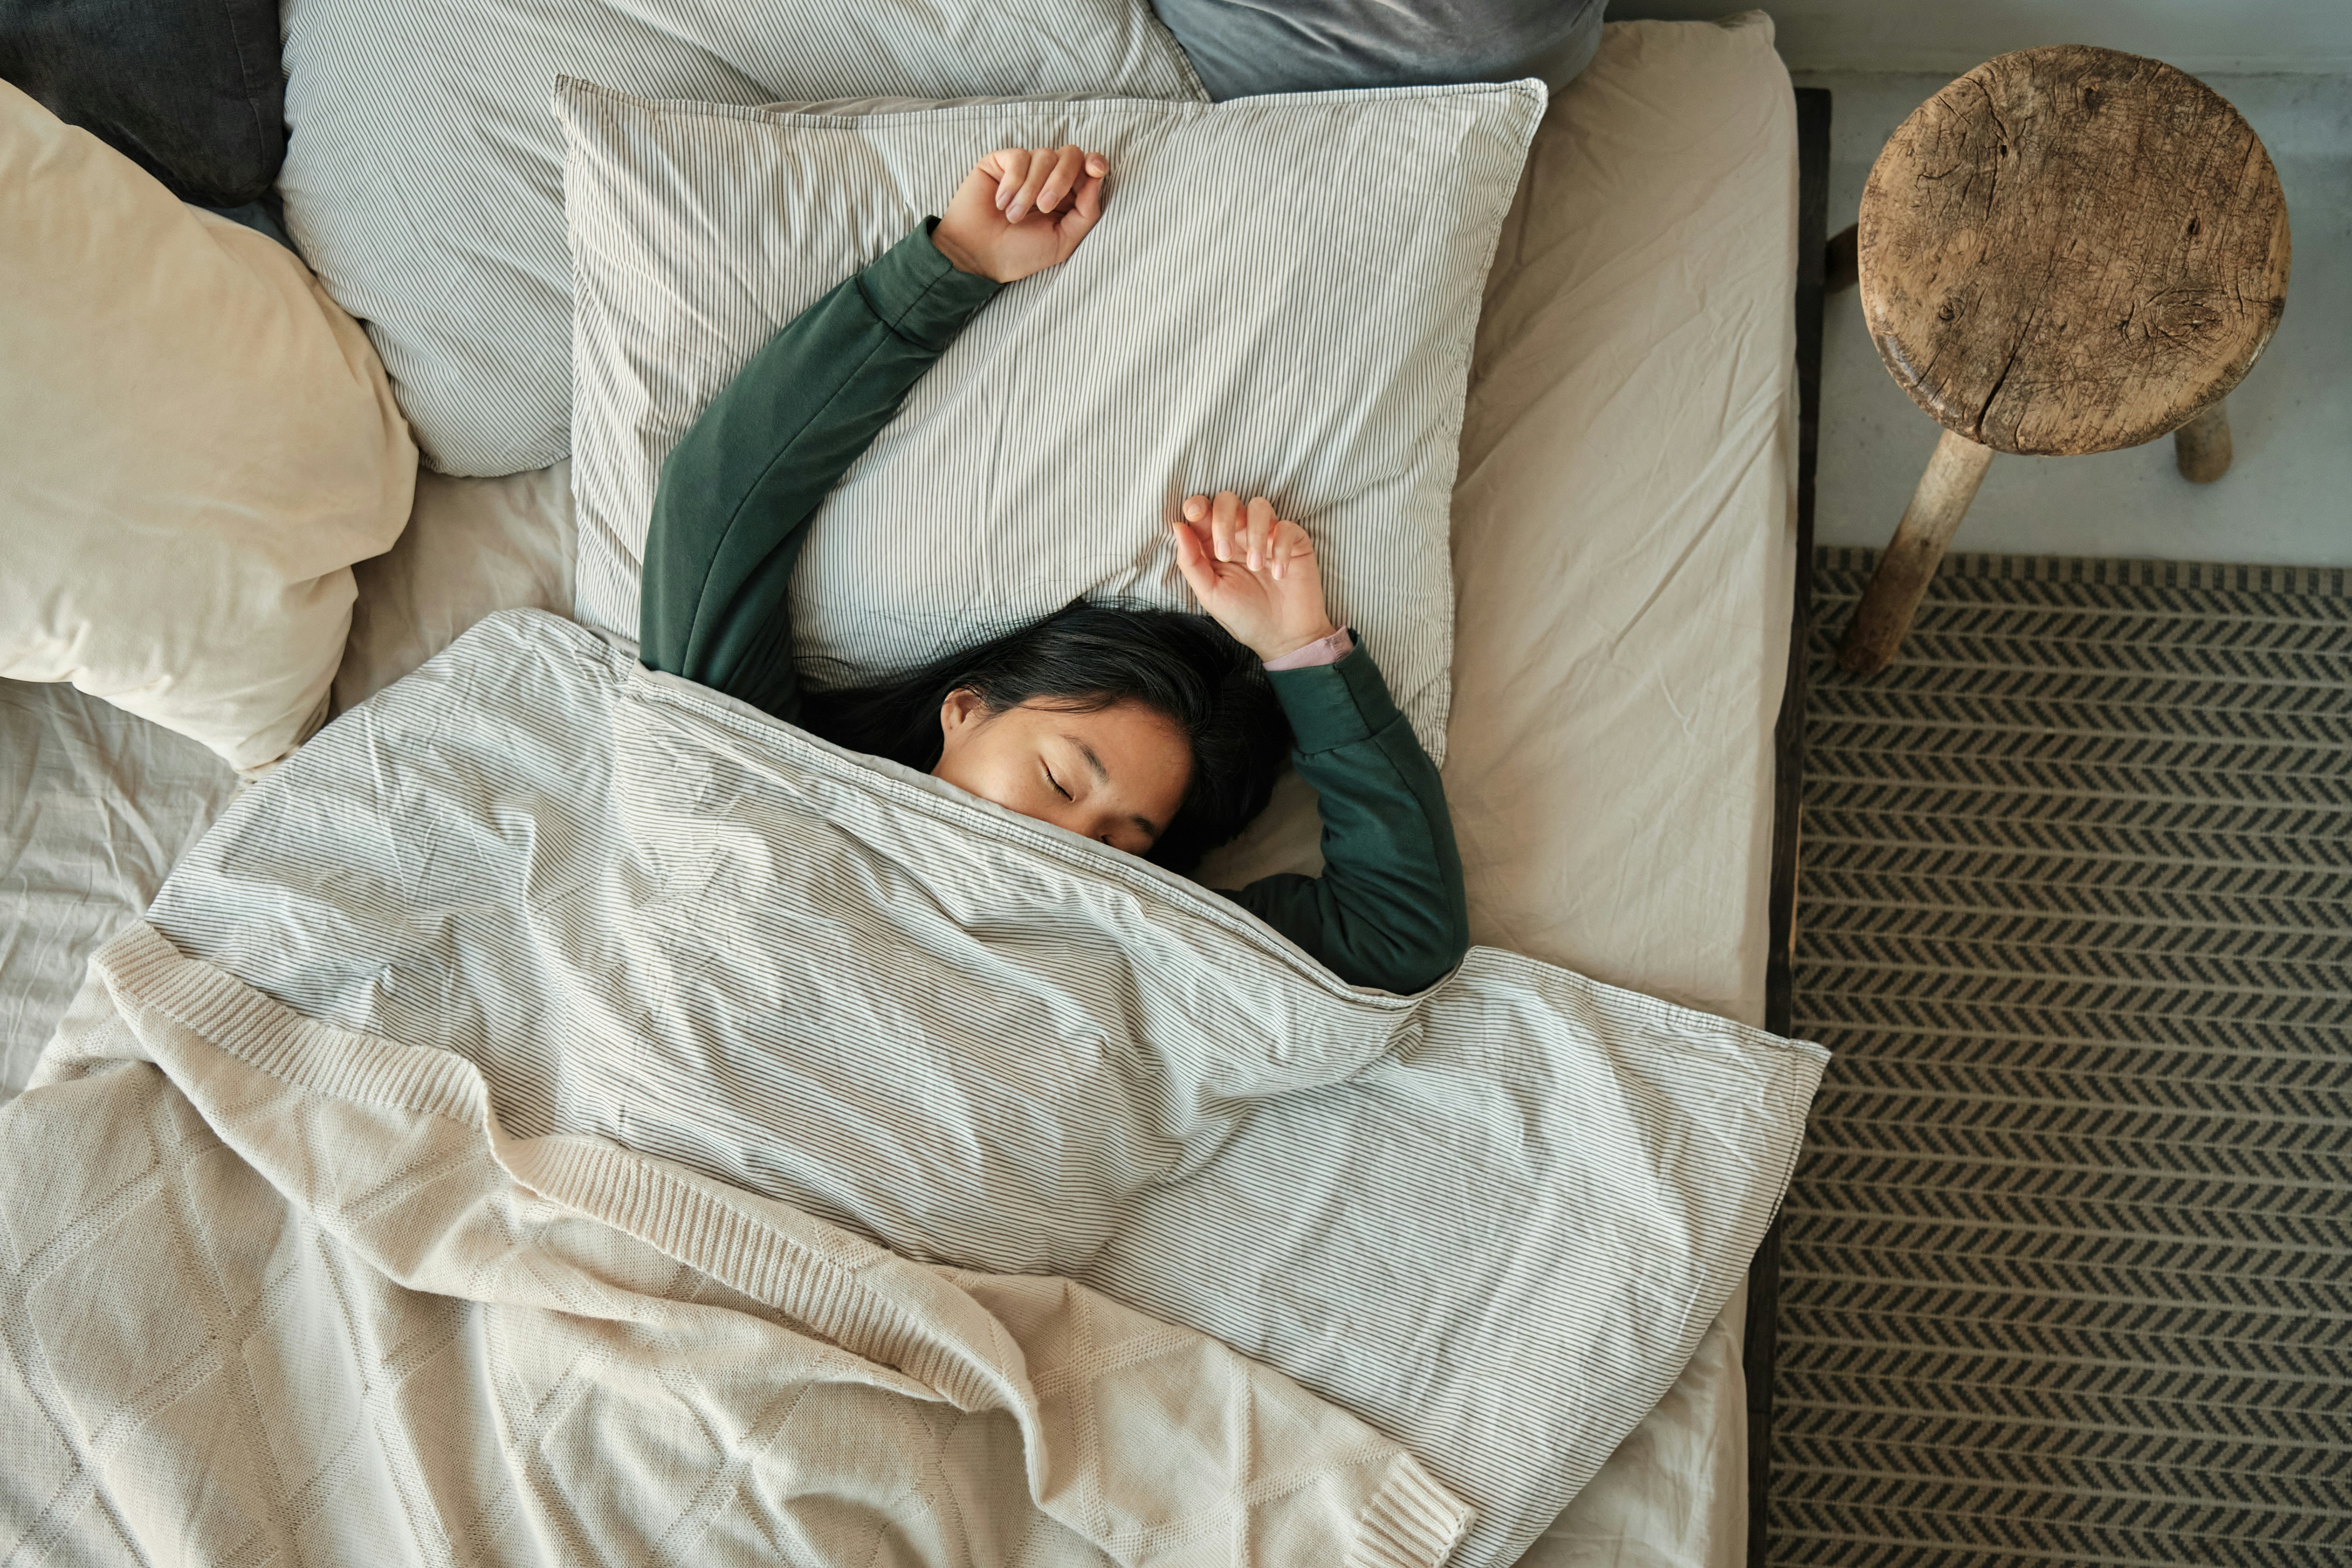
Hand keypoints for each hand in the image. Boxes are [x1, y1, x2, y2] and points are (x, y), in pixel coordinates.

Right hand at [932, 145, 1108, 283]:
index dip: (1095, 162)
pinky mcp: (1000, 161)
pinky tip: (1001, 204)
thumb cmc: (1020, 253)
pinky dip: (1012, 183)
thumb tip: (1098, 178)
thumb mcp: (1063, 241)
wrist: (979, 256)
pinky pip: (1018, 157)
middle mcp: (1048, 177)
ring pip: (1044, 155)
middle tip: (1044, 207)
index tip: (1096, 170)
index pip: (1088, 167)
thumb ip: (1086, 212)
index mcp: (1068, 196)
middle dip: (1062, 180)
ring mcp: (1025, 168)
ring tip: (1014, 216)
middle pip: (1071, 154)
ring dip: (1031, 189)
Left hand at [1170, 492, 1337, 663]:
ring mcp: (1267, 536)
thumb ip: (1191, 561)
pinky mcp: (1294, 542)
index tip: (1194, 515)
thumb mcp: (1210, 594)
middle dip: (1223, 520)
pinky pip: (1287, 527)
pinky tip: (1279, 574)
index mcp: (1213, 544)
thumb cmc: (1244, 616)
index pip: (1202, 510)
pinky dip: (1281, 547)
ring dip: (1254, 534)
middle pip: (1228, 500)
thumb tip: (1177, 526)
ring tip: (1256, 568)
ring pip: (1259, 506)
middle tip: (1226, 554)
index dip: (1196, 505)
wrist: (1283, 638)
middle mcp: (1240, 535)